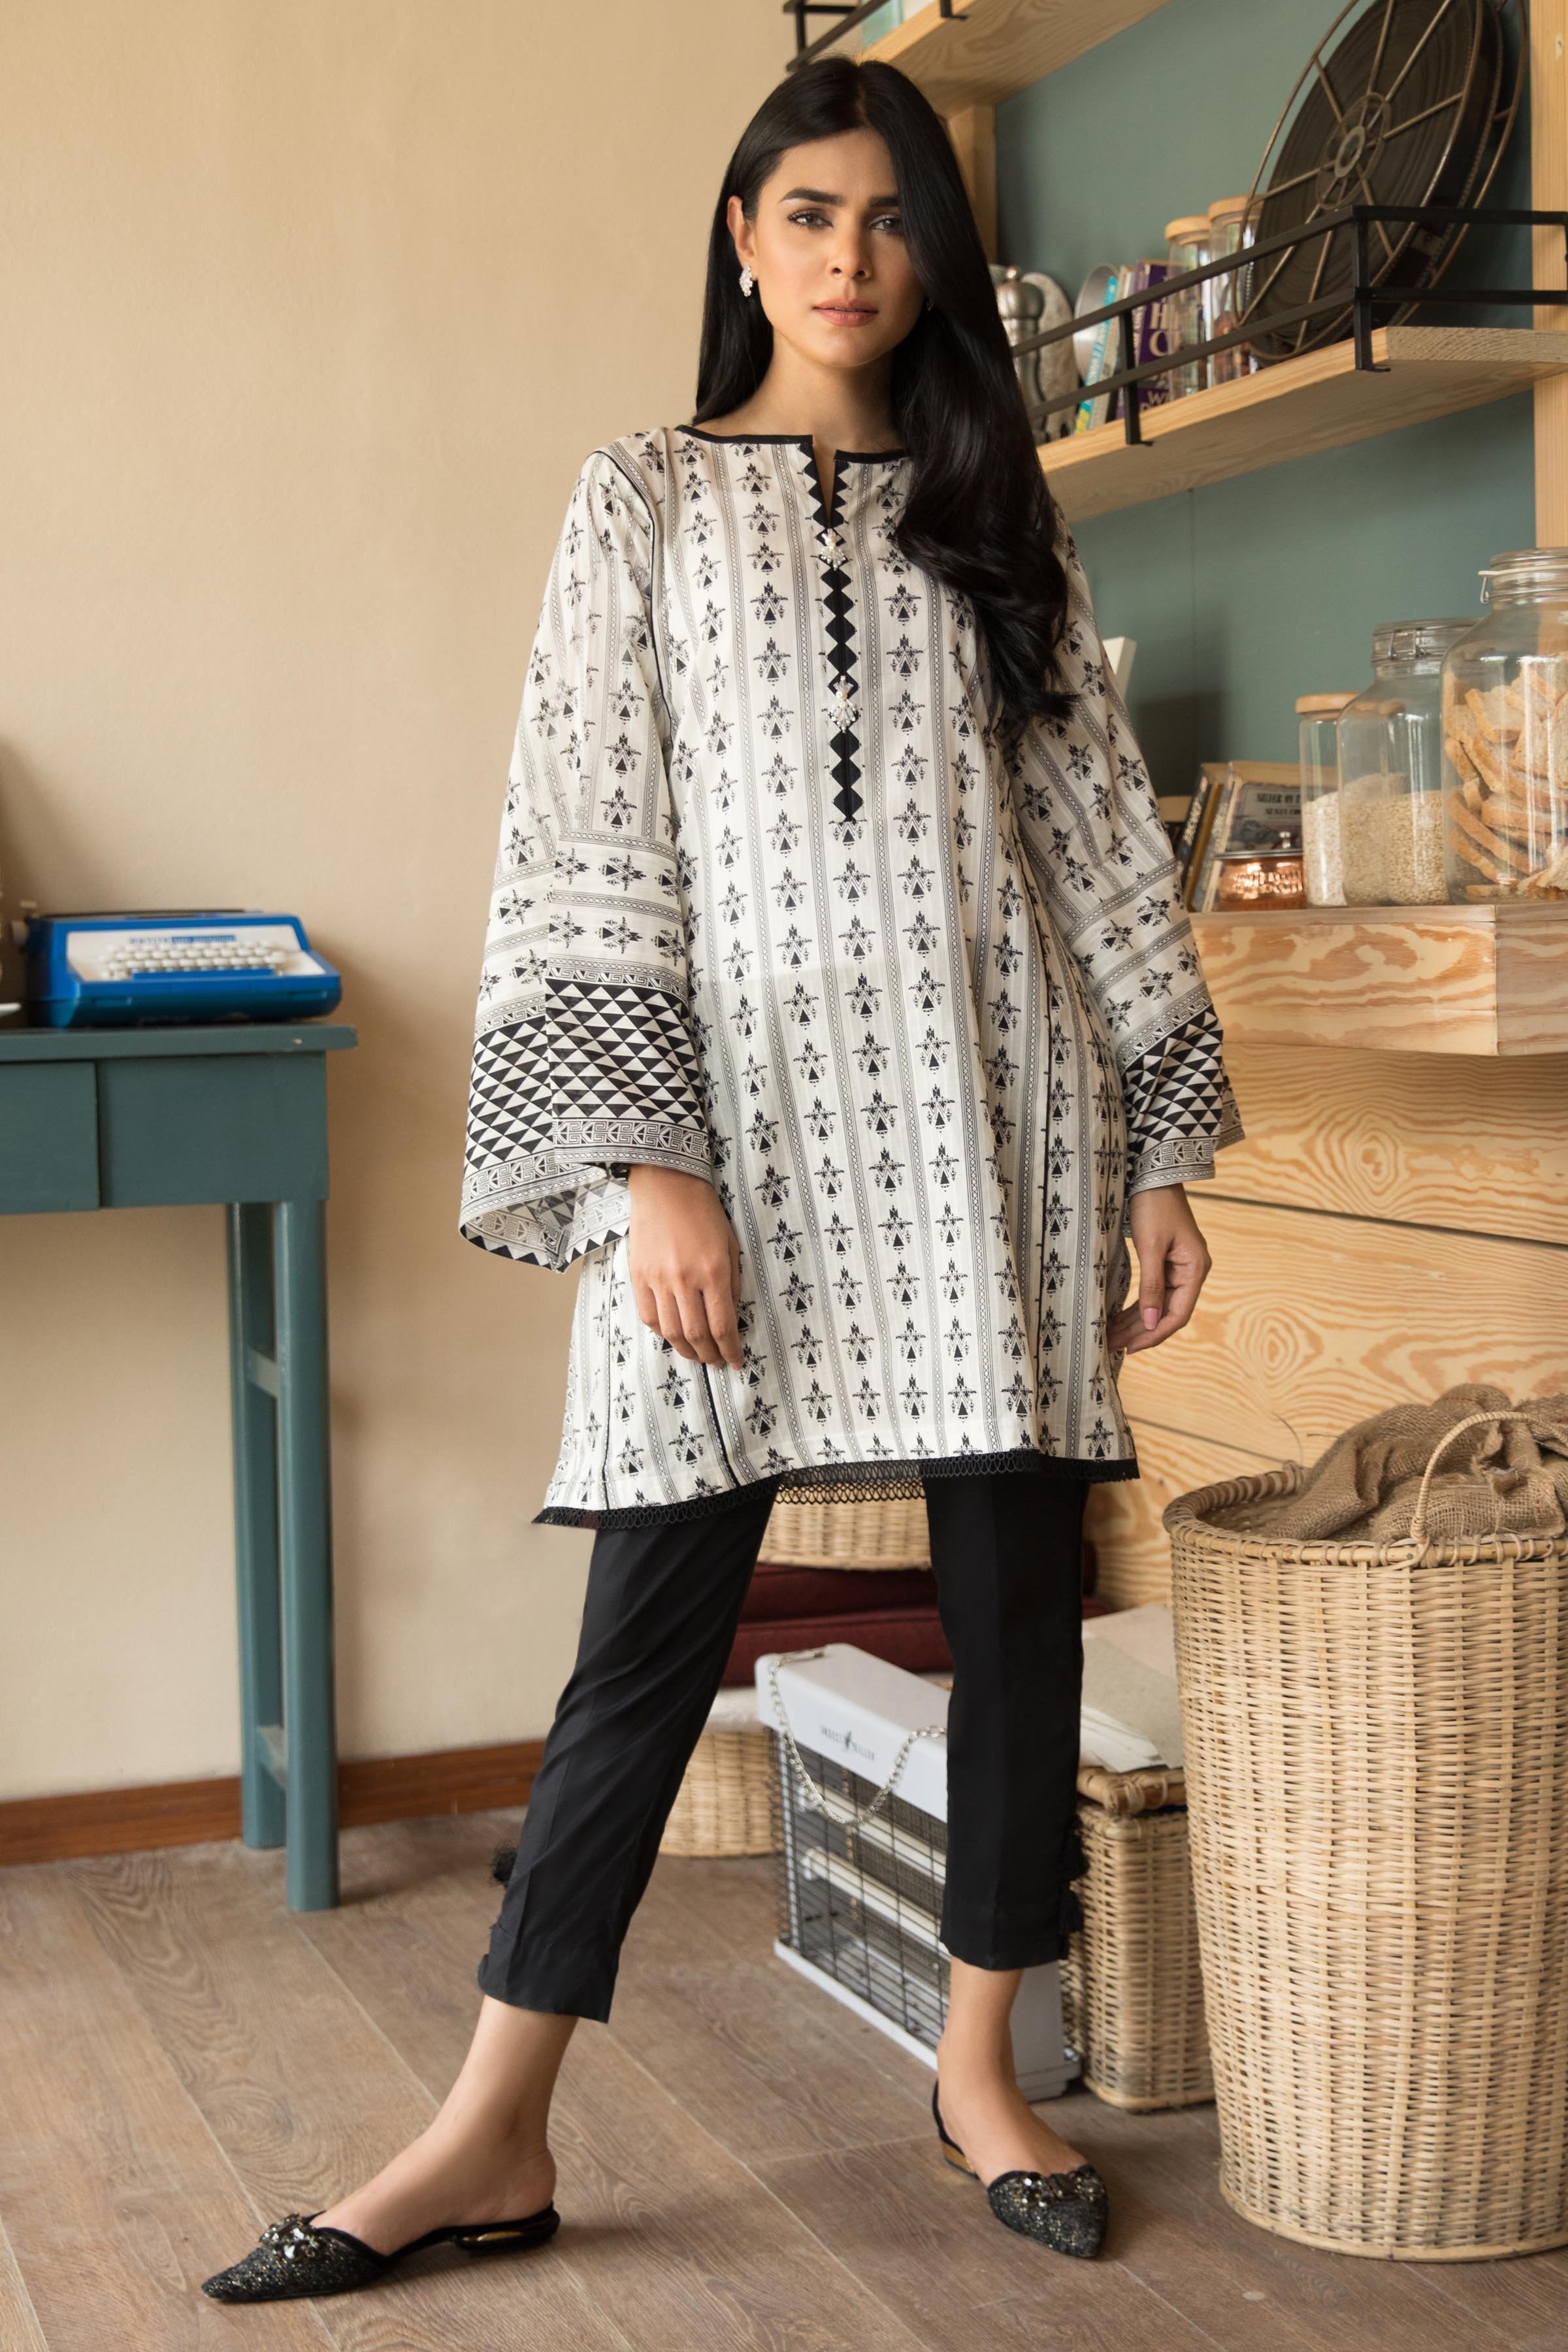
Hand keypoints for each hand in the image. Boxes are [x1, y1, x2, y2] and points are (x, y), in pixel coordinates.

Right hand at [627, 1164, 743, 1370]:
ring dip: (686, 1351)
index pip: (723, 1326)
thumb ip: (731, 1284)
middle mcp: (685, 1279)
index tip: (735, 1361)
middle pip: (696, 1335)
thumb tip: (730, 1320)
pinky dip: (662, 1333)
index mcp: (714, 1271)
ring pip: (671, 1332)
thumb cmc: (705, 1214)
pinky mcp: (638, 1275)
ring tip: (697, 1356)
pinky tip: (673, 1336)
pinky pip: (649, 1316)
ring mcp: (658, 1279)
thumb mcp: (731, 1246)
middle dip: (710, 1356)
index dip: (730, 1350)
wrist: (666, 1186)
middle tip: (717, 1362)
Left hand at [1107, 1183, 1211, 1355]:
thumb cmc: (1154, 1206)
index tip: (1130, 1348)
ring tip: (1112, 1337)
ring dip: (1136, 1322)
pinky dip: (1136, 1307)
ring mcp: (1179, 1268)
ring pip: (1157, 1305)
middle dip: (1139, 1331)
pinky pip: (1152, 1292)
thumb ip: (1151, 1286)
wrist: (1153, 1174)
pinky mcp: (1165, 1262)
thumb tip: (1150, 1323)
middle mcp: (1191, 1273)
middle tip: (1112, 1345)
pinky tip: (1119, 1319)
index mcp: (1194, 1270)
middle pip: (1166, 1313)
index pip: (1177, 1315)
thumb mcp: (1151, 1246)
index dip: (1154, 1334)